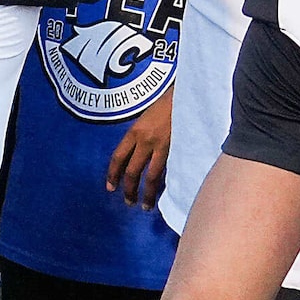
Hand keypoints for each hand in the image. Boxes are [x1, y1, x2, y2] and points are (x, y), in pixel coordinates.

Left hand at [105, 84, 172, 209]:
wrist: (189, 92)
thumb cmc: (169, 101)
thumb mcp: (148, 116)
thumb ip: (142, 134)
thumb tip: (138, 154)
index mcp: (135, 131)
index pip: (118, 157)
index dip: (113, 174)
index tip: (110, 188)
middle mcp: (145, 140)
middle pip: (132, 171)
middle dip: (129, 190)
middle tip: (128, 202)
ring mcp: (163, 146)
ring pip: (151, 177)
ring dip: (148, 194)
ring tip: (146, 206)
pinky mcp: (178, 149)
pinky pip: (168, 171)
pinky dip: (165, 185)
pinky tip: (165, 194)